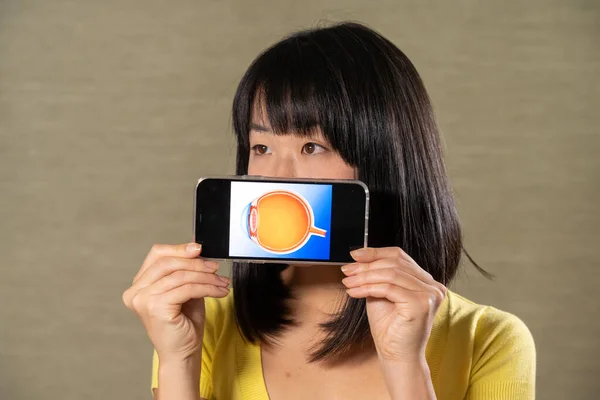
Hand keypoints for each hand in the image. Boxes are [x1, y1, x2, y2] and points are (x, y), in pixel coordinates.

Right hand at [122, 243, 229, 363]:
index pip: (157, 254)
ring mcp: (143, 300)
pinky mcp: (156, 308)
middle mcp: (136, 291)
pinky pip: (186, 289)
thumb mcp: (185, 289)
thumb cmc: (183, 323)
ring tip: (222, 282)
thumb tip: (196, 246)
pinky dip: (207, 288)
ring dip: (206, 277)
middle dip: (196, 263)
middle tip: (216, 267)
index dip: (179, 248)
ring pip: (180, 276)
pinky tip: (219, 292)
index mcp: (139, 284)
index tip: (200, 249)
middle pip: (168, 263)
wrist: (182, 353)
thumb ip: (185, 269)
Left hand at [341, 247, 445, 362]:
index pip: (400, 256)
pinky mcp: (421, 304)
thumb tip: (358, 256)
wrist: (396, 356)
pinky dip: (367, 288)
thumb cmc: (389, 328)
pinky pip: (389, 288)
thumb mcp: (380, 293)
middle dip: (366, 266)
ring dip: (364, 277)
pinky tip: (354, 292)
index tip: (354, 255)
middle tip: (346, 271)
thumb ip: (377, 275)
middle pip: (394, 263)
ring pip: (390, 274)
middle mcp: (433, 285)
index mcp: (426, 281)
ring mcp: (430, 294)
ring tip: (348, 282)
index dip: (376, 252)